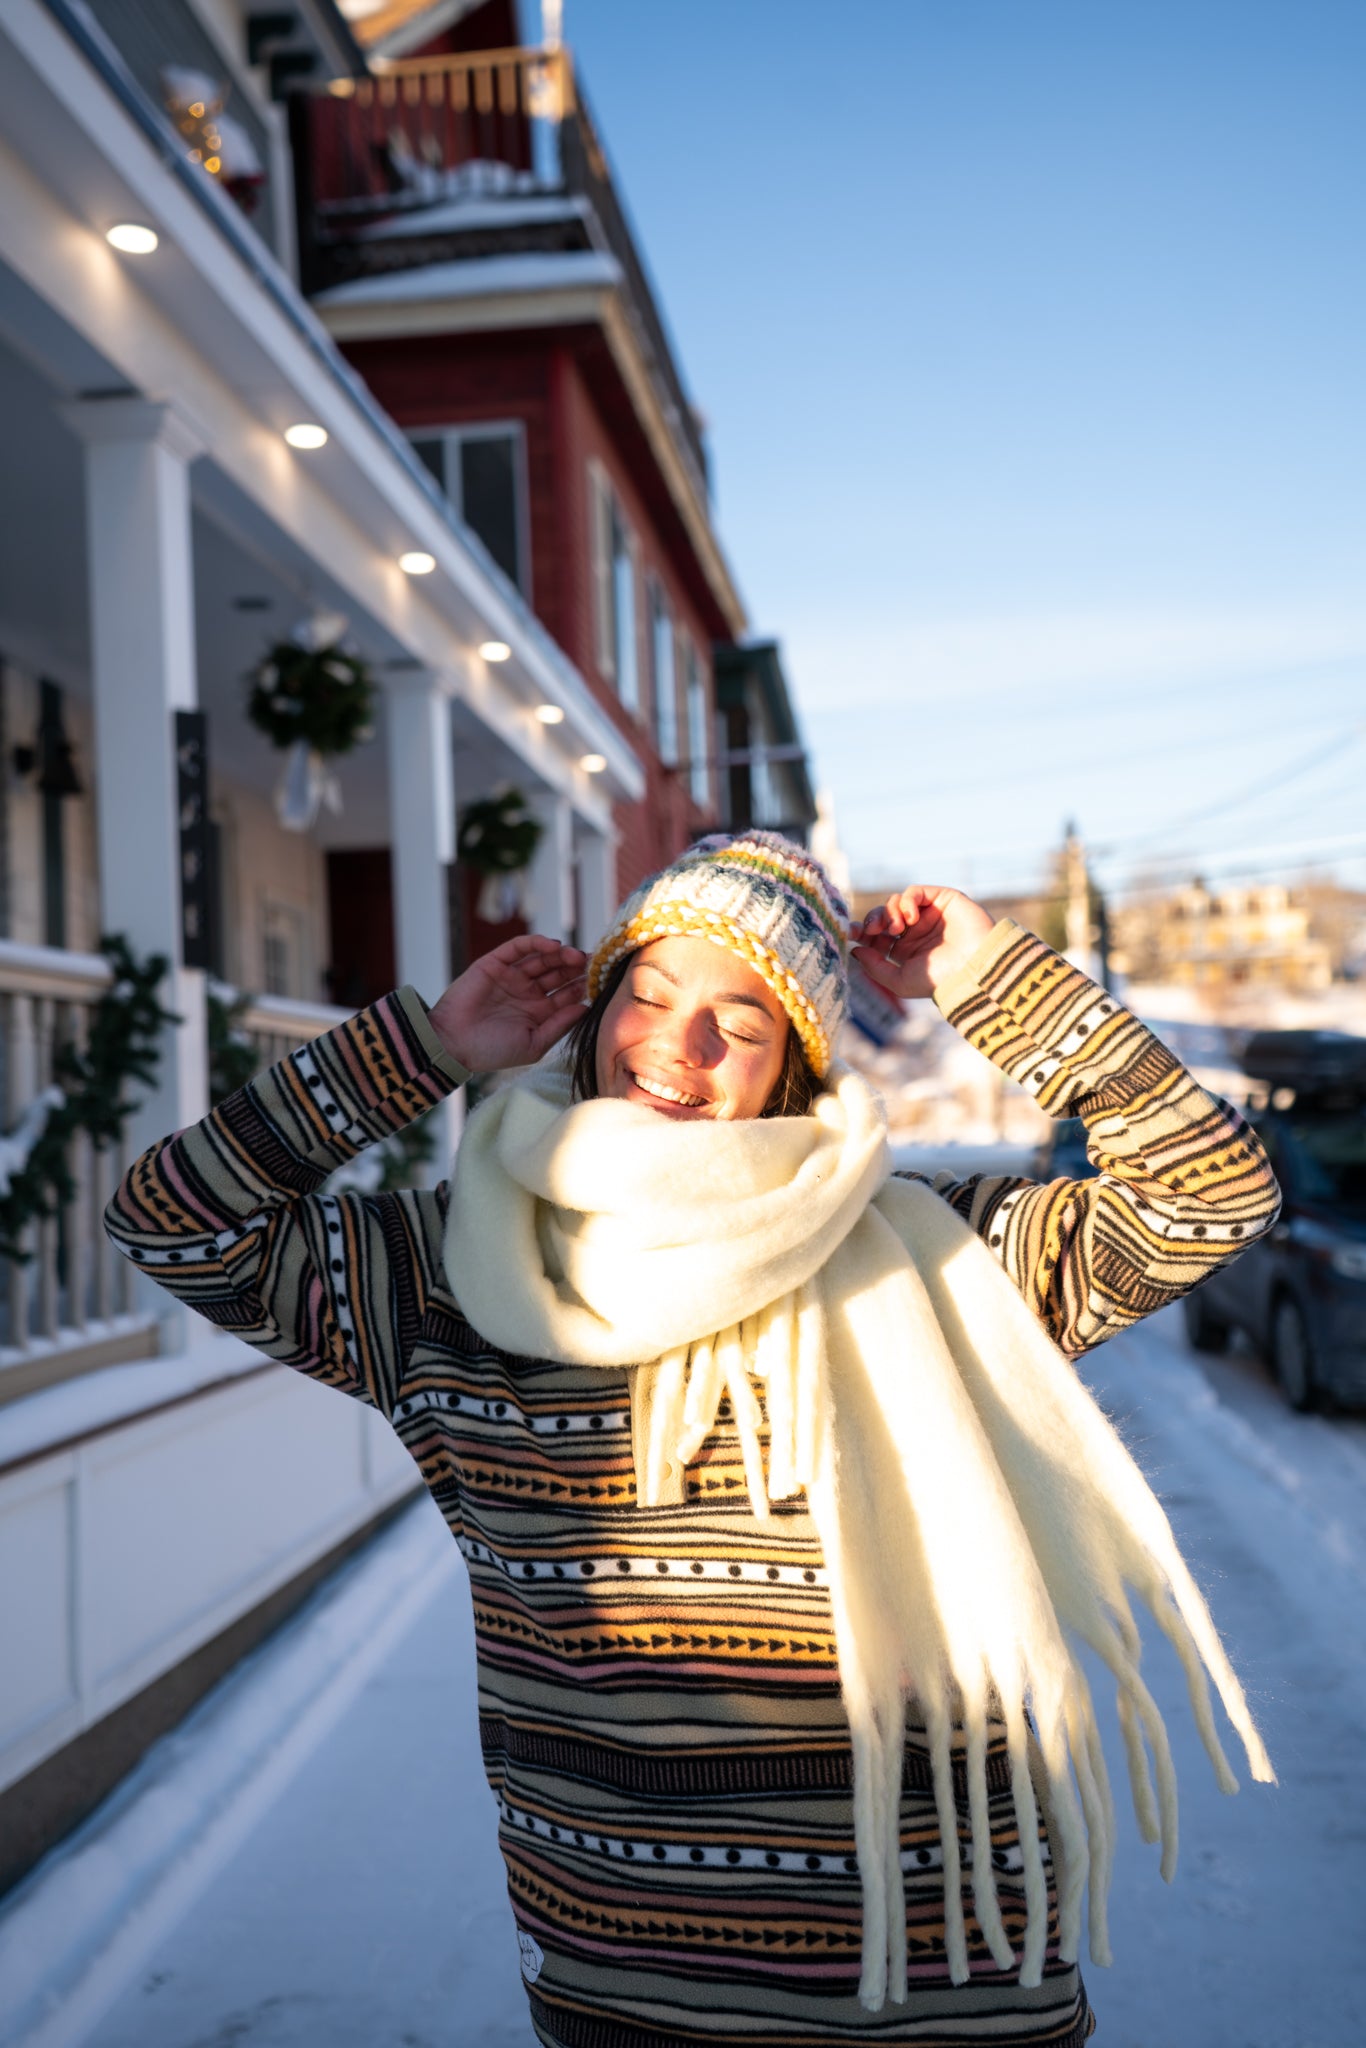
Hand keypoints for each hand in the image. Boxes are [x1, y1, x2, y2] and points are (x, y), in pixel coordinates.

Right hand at [427, 935, 588, 1071]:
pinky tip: (553, 946)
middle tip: (592, 963)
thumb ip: (560, 1025)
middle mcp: (528, 992)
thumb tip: (586, 1007)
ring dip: (561, 954)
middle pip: (559, 973)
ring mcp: (512, 976)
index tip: (600, 981)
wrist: (453, 1044)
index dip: (584, 986)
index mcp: (539, 1012)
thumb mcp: (533, 1044)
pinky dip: (537, 943)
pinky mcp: (495, 963)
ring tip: (576, 956)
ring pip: (542, 958)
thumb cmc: (492, 1051)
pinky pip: (519, 947)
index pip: (567, 994)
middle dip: (576, 968)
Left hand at [850, 886, 994, 1000]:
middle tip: (871, 930)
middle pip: (883, 916)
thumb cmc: (939, 980)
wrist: (973, 968)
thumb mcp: (899, 981)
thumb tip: (855, 950)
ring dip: (889, 912)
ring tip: (897, 928)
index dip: (862, 932)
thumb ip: (874, 967)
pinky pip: (915, 892)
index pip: (877, 936)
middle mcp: (916, 932)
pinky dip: (907, 901)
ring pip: (896, 902)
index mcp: (905, 951)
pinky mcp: (942, 899)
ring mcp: (929, 915)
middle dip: (873, 920)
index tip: (852, 933)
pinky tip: (910, 918)